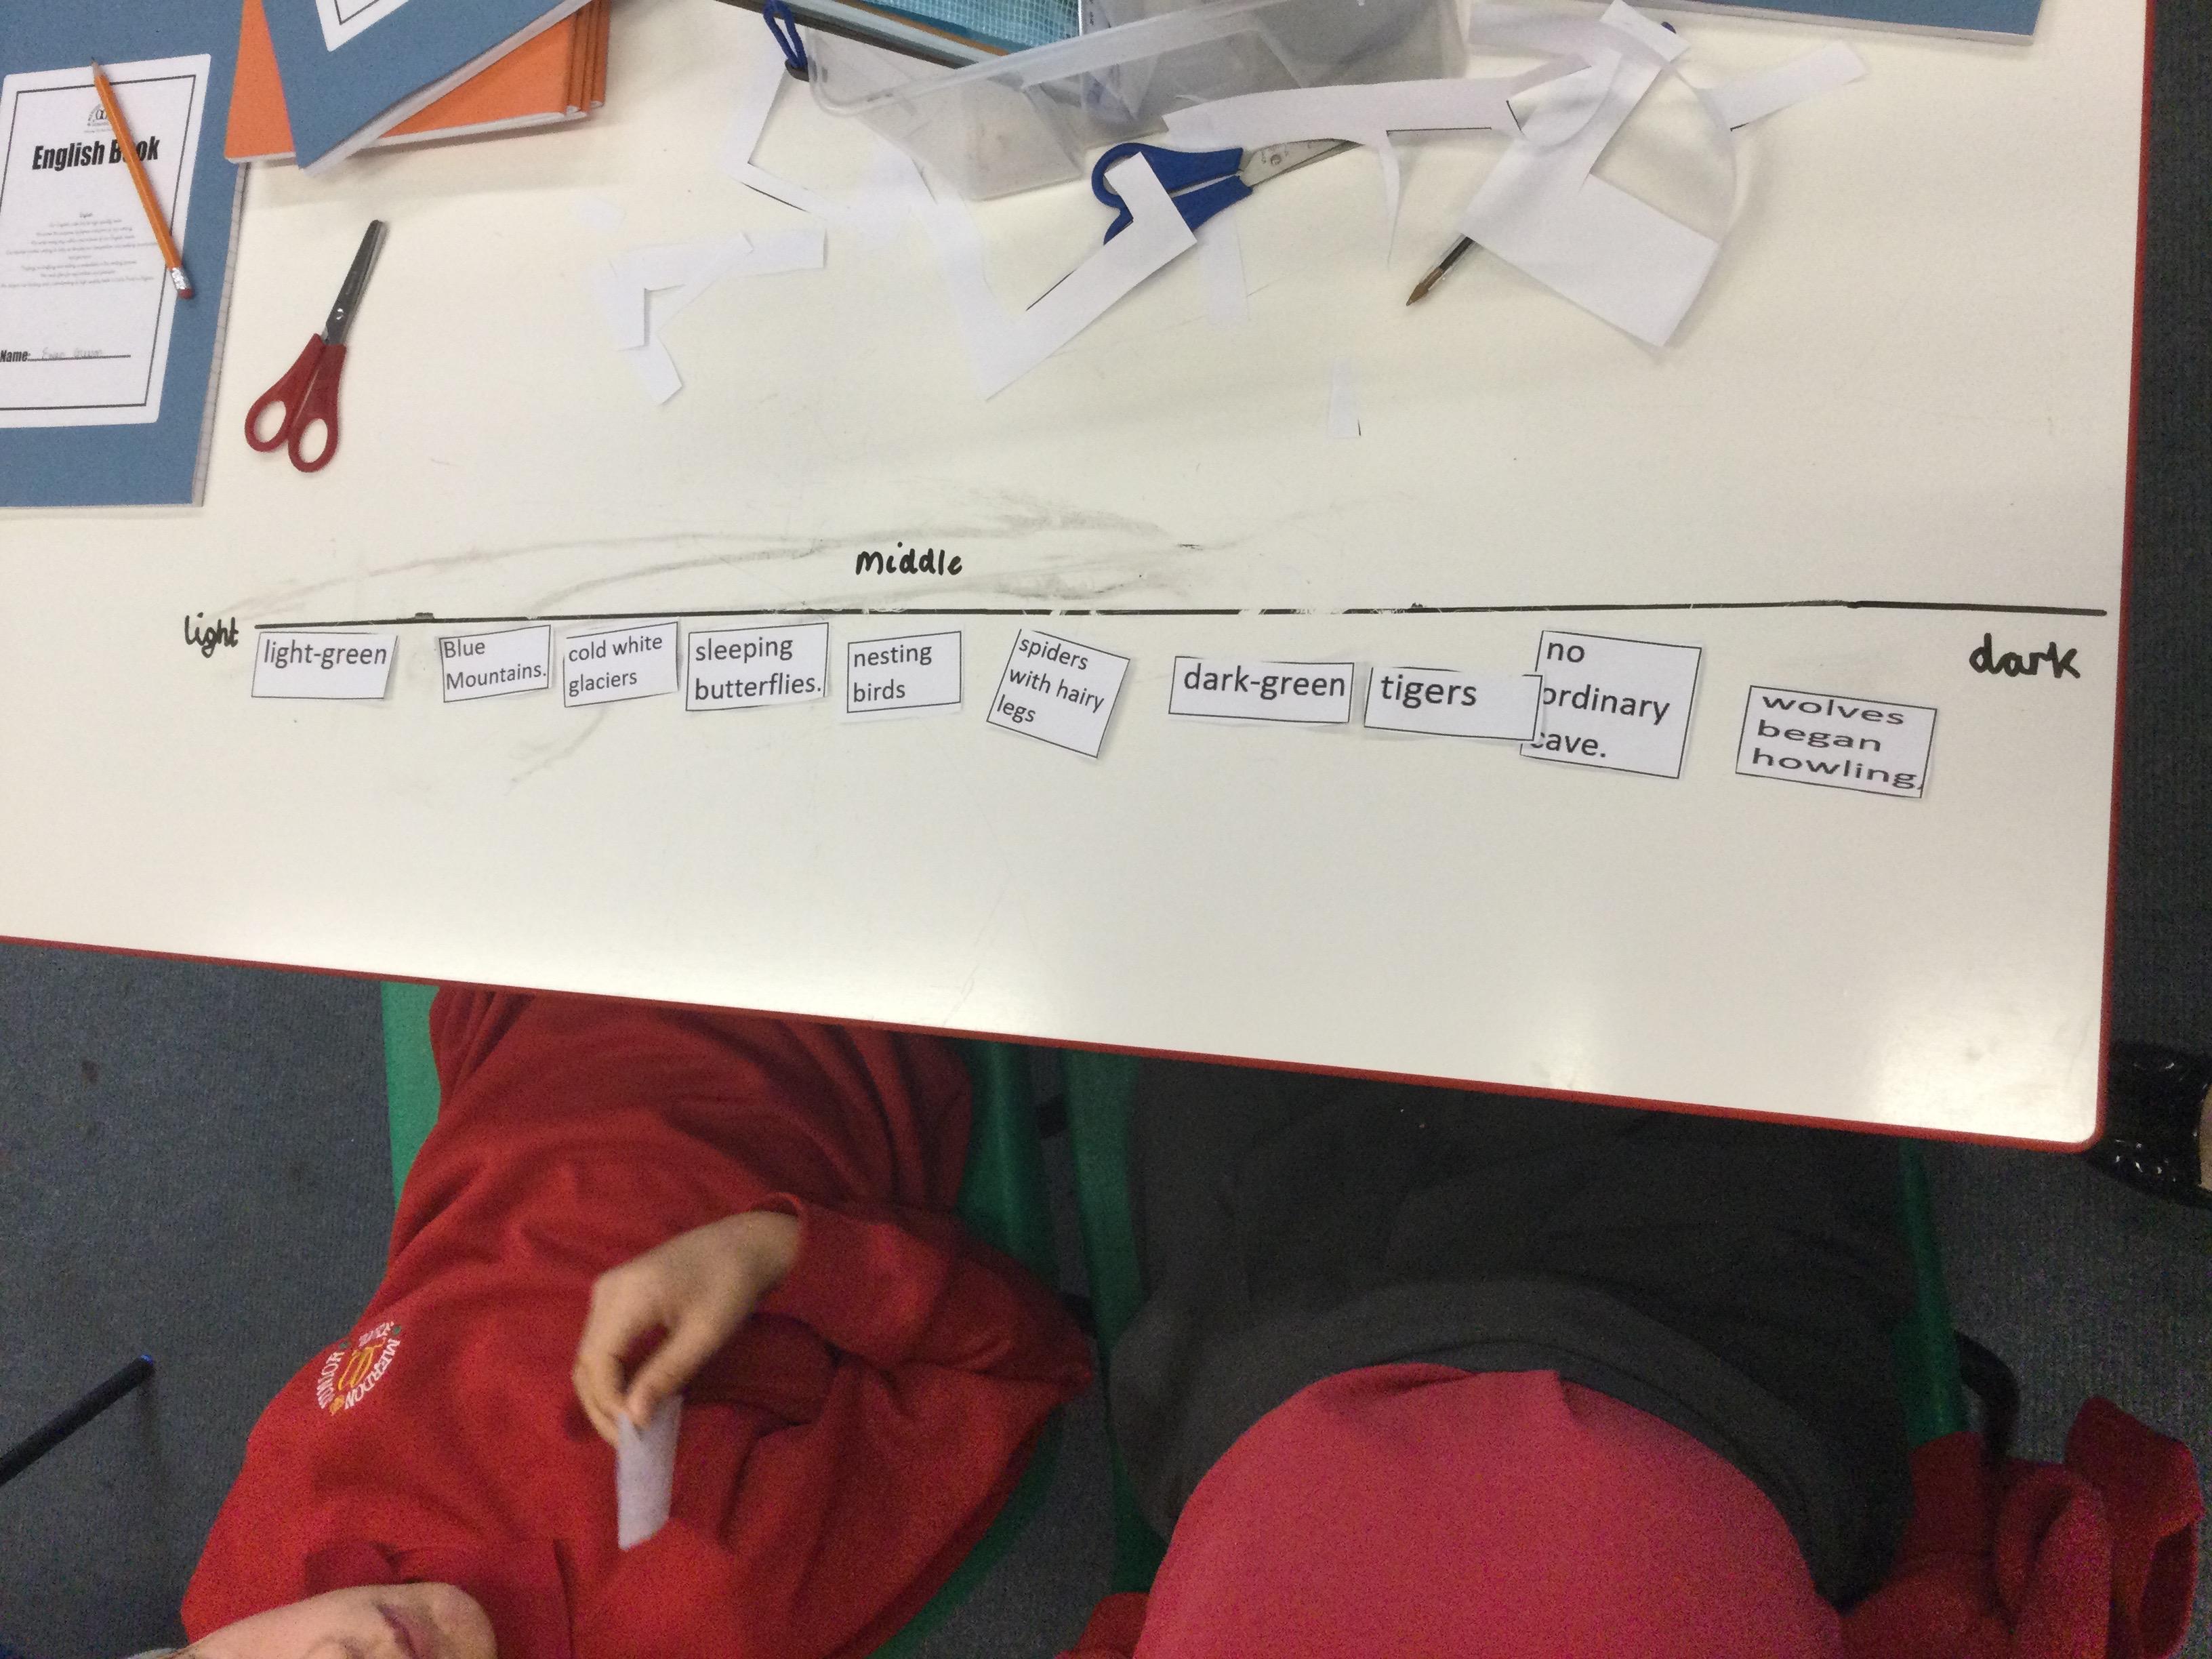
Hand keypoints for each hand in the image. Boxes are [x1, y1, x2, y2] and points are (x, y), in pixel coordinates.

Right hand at [572, 1210, 800, 1445]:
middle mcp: (607, 1291)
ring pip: (591, 1356)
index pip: (597, 1363)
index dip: (609, 1404)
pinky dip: (614, 1375)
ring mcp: (610, 1291)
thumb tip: (632, 1419)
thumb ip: (666, 1374)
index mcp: (626, 1295)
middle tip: (630, 1443)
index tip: (634, 1435)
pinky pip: (603, 1343)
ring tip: (632, 1428)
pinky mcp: (619, 1296)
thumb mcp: (705, 1334)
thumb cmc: (733, 1285)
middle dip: (602, 1407)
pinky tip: (635, 1398)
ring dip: (606, 1394)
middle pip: (586, 1362)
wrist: (747, 1243)